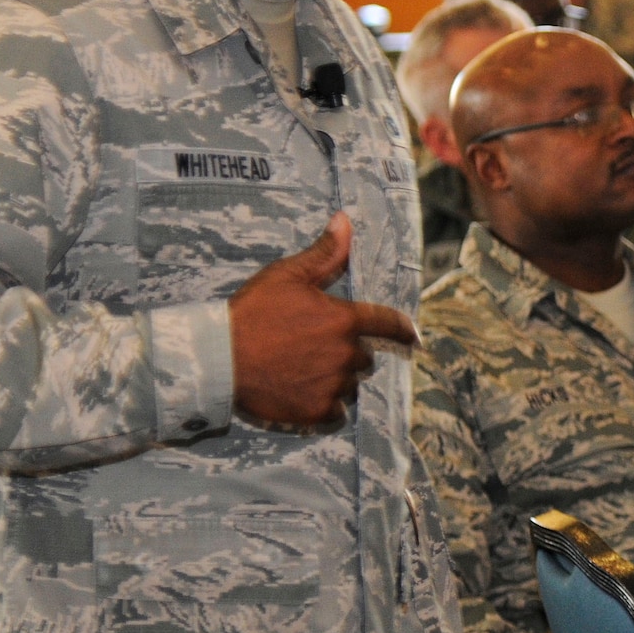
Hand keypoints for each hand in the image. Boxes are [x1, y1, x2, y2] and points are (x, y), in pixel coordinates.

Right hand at [229, 212, 417, 425]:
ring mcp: (333, 385)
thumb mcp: (287, 275)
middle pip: (364, 357)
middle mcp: (346, 354)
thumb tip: (345, 221)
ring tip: (304, 370)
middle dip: (346, 352)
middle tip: (313, 347)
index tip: (414, 337)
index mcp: (344, 320)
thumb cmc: (253, 312)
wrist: (220, 358)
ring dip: (336, 379)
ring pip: (350, 384)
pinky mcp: (317, 411)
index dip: (404, 330)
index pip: (388, 324)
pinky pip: (337, 411)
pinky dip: (326, 404)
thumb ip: (324, 253)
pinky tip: (303, 393)